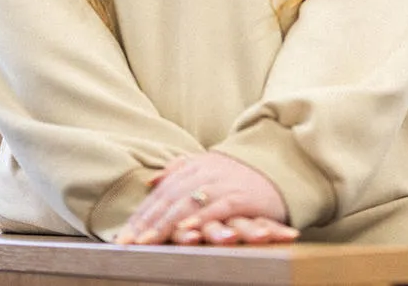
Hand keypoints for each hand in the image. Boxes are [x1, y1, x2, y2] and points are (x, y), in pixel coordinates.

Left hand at [114, 151, 289, 244]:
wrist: (284, 165)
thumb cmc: (243, 174)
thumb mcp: (209, 167)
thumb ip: (179, 170)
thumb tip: (151, 180)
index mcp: (194, 167)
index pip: (161, 193)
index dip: (141, 214)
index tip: (122, 236)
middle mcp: (205, 173)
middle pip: (169, 198)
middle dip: (145, 222)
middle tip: (126, 243)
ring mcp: (224, 184)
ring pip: (188, 204)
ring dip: (165, 224)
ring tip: (147, 241)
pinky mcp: (242, 197)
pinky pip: (217, 208)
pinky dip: (200, 219)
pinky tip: (186, 231)